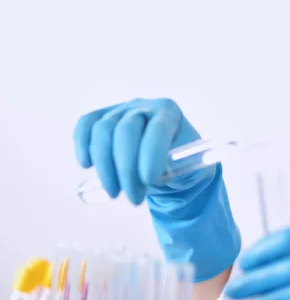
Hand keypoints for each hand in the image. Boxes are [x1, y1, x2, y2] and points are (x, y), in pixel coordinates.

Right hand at [74, 98, 240, 280]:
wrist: (169, 159)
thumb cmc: (182, 162)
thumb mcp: (191, 166)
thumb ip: (179, 168)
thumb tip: (153, 176)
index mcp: (170, 113)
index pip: (157, 128)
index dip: (151, 153)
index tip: (148, 180)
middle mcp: (144, 106)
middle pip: (126, 130)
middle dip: (126, 168)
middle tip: (134, 198)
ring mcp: (121, 110)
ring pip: (102, 131)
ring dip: (105, 167)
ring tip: (116, 193)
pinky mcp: (102, 118)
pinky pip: (86, 125)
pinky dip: (82, 144)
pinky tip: (87, 165)